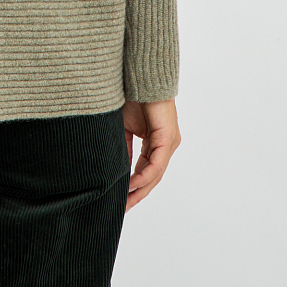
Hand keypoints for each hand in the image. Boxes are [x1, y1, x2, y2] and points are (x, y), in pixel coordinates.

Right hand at [122, 97, 180, 211]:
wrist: (141, 77)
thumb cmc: (133, 96)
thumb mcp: (124, 128)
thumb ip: (123, 148)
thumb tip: (118, 169)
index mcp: (155, 142)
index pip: (146, 170)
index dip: (133, 185)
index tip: (120, 198)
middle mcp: (165, 145)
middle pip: (153, 177)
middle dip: (137, 194)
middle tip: (123, 209)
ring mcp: (168, 143)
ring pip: (156, 174)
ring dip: (140, 189)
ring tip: (126, 201)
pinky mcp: (167, 137)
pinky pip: (157, 164)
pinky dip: (145, 175)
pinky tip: (133, 183)